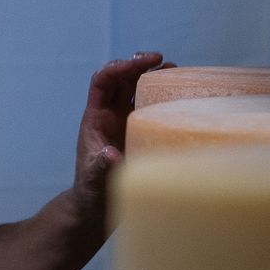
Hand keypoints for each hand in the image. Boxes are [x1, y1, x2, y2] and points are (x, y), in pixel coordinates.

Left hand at [71, 53, 166, 224]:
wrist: (97, 207)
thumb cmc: (91, 193)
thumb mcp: (94, 180)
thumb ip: (101, 166)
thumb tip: (111, 154)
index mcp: (95, 118)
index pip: (102, 82)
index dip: (118, 68)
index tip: (140, 64)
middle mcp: (110, 115)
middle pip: (122, 79)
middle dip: (139, 66)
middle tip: (161, 61)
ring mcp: (125, 123)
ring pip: (136, 90)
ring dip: (152, 78)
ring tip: (174, 70)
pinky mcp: (138, 133)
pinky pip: (149, 108)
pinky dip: (161, 98)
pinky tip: (178, 97)